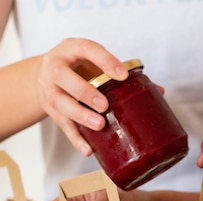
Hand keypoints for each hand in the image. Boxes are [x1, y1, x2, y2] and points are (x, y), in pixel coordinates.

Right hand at [35, 39, 127, 155]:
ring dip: (80, 116)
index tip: (123, 75)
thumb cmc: (79, 69)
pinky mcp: (50, 111)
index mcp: (71, 50)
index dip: (104, 61)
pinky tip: (88, 149)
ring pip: (60, 102)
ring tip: (99, 125)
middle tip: (104, 106)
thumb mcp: (95, 64)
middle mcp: (55, 67)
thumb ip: (122, 75)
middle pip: (63, 77)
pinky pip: (62, 126)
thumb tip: (159, 91)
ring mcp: (49, 89)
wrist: (43, 76)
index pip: (86, 49)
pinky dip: (76, 139)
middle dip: (84, 92)